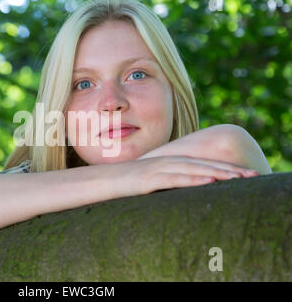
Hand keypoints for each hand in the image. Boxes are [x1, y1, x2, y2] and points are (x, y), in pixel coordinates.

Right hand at [103, 155, 258, 198]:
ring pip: (194, 170)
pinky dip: (194, 180)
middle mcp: (167, 162)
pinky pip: (175, 179)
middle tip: (253, 176)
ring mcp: (158, 169)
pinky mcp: (149, 179)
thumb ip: (166, 182)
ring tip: (240, 179)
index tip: (245, 175)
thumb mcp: (149, 182)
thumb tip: (182, 192)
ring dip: (218, 174)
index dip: (224, 168)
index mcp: (169, 162)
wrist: (101, 180)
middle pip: (204, 164)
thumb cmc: (124, 183)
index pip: (202, 164)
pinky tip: (210, 182)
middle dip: (229, 170)